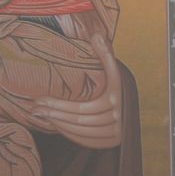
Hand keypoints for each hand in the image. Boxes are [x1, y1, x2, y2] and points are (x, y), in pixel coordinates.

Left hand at [31, 34, 124, 149]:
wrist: (139, 107)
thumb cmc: (120, 86)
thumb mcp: (116, 70)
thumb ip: (106, 54)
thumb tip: (96, 34)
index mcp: (118, 96)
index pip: (85, 106)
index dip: (60, 105)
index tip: (40, 99)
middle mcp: (120, 115)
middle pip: (80, 118)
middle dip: (54, 114)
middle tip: (35, 108)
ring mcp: (118, 130)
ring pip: (82, 130)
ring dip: (59, 124)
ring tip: (41, 116)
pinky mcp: (114, 140)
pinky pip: (88, 140)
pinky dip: (70, 134)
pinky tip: (56, 126)